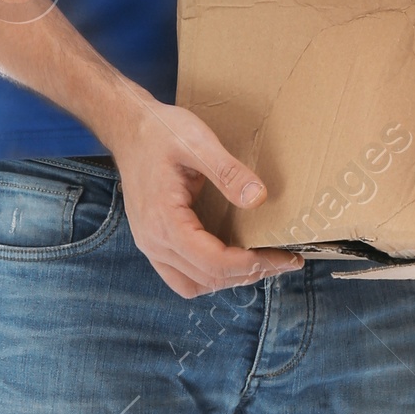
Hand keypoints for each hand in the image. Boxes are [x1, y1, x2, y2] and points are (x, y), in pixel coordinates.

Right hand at [105, 90, 302, 299]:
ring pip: (194, 285)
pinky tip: (232, 261)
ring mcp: (151, 245)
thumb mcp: (198, 143)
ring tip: (263, 263)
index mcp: (164, 220)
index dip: (251, 264)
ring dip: (230, 280)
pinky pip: (182, 276)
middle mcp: (153, 241)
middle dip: (251, 273)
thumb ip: (228, 172)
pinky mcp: (154, 242)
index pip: (212, 261)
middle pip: (208, 277)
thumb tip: (258, 199)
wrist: (129, 129)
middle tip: (285, 260)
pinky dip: (209, 276)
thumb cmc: (161, 132)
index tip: (283, 256)